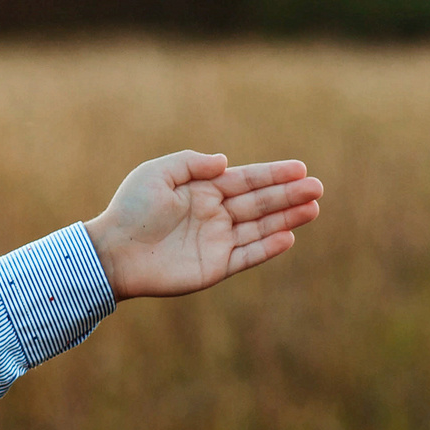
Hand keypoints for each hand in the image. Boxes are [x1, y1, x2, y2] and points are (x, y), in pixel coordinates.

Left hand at [85, 151, 321, 298]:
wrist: (112, 252)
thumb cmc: (131, 210)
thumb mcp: (157, 173)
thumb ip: (191, 163)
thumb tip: (225, 162)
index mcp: (202, 191)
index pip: (245, 180)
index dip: (273, 175)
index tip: (300, 168)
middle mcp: (213, 215)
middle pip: (259, 203)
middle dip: (289, 194)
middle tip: (317, 187)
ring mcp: (216, 241)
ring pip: (260, 227)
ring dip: (287, 218)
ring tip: (313, 208)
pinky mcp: (215, 266)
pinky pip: (248, 255)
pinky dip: (268, 247)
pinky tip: (289, 237)